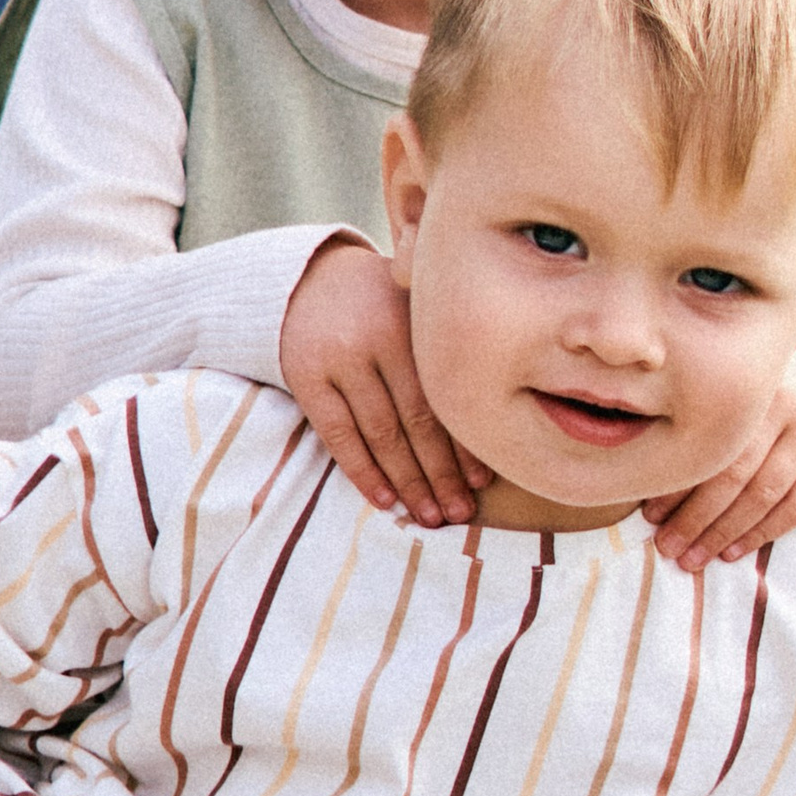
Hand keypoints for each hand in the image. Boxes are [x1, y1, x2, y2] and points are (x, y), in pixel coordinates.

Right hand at [282, 235, 488, 527]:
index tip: (484, 481)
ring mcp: (340, 359)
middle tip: (461, 512)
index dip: (466, 442)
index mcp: (415, 323)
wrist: (308, 278)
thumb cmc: (380, 304)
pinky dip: (364, 472)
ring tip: (431, 517)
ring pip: (381, 434)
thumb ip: (445, 352)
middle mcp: (379, 339)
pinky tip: (387, 500)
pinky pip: (339, 436)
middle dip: (442, 473)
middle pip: (417, 421)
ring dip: (409, 482)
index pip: (445, 396)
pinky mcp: (306, 377)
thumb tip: (488, 424)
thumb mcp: (415, 309)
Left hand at [640, 348, 795, 568]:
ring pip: (765, 494)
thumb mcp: (716, 392)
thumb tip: (642, 486)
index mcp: (747, 385)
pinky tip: (732, 553)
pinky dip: (762, 534)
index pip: (708, 447)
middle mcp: (787, 403)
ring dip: (725, 533)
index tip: (649, 517)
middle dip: (697, 518)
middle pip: (735, 474)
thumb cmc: (739, 394)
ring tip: (693, 558)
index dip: (678, 486)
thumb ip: (690, 427)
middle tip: (668, 548)